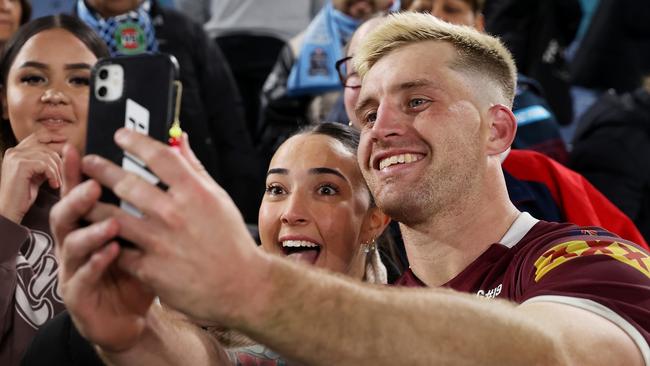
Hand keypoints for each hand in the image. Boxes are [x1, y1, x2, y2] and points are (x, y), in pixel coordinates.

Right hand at [0, 133, 61, 222]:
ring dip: (57, 170)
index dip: (53, 137)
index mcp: (16, 152)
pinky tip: (53, 185)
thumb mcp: (36, 174)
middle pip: (46, 146)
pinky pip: (45, 164)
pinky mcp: (20, 165)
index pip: (37, 136)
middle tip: (62, 175)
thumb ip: (44, 162)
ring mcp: (16, 157)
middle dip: (59, 159)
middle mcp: (14, 151)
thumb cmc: (23, 195)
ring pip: (48, 156)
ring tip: (57, 183)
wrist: (10, 209)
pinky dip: (53, 175)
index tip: (66, 141)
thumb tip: (62, 152)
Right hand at [50, 145, 153, 351]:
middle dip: (78, 197)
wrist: (134, 315)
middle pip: (66, 213)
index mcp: (92, 222)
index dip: (74, 171)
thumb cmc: (143, 268)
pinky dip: (96, 263)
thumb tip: (176, 148)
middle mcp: (77, 241)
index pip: (79, 191)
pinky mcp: (79, 295)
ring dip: (90, 232)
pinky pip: (83, 278)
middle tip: (96, 185)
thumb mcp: (152, 231)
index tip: (76, 150)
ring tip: (112, 223)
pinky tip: (113, 252)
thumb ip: (159, 193)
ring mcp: (74, 268)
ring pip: (71, 244)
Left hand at [81, 130, 266, 324]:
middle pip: (127, 183)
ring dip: (91, 203)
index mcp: (195, 193)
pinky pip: (116, 249)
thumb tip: (179, 139)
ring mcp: (159, 243)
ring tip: (80, 196)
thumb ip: (194, 168)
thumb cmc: (229, 241)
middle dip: (101, 169)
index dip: (135, 141)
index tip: (120, 135)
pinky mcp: (149, 269)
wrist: (239, 286)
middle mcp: (175, 214)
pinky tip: (96, 231)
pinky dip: (105, 240)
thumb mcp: (218, 199)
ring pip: (111, 216)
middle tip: (88, 162)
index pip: (159, 156)